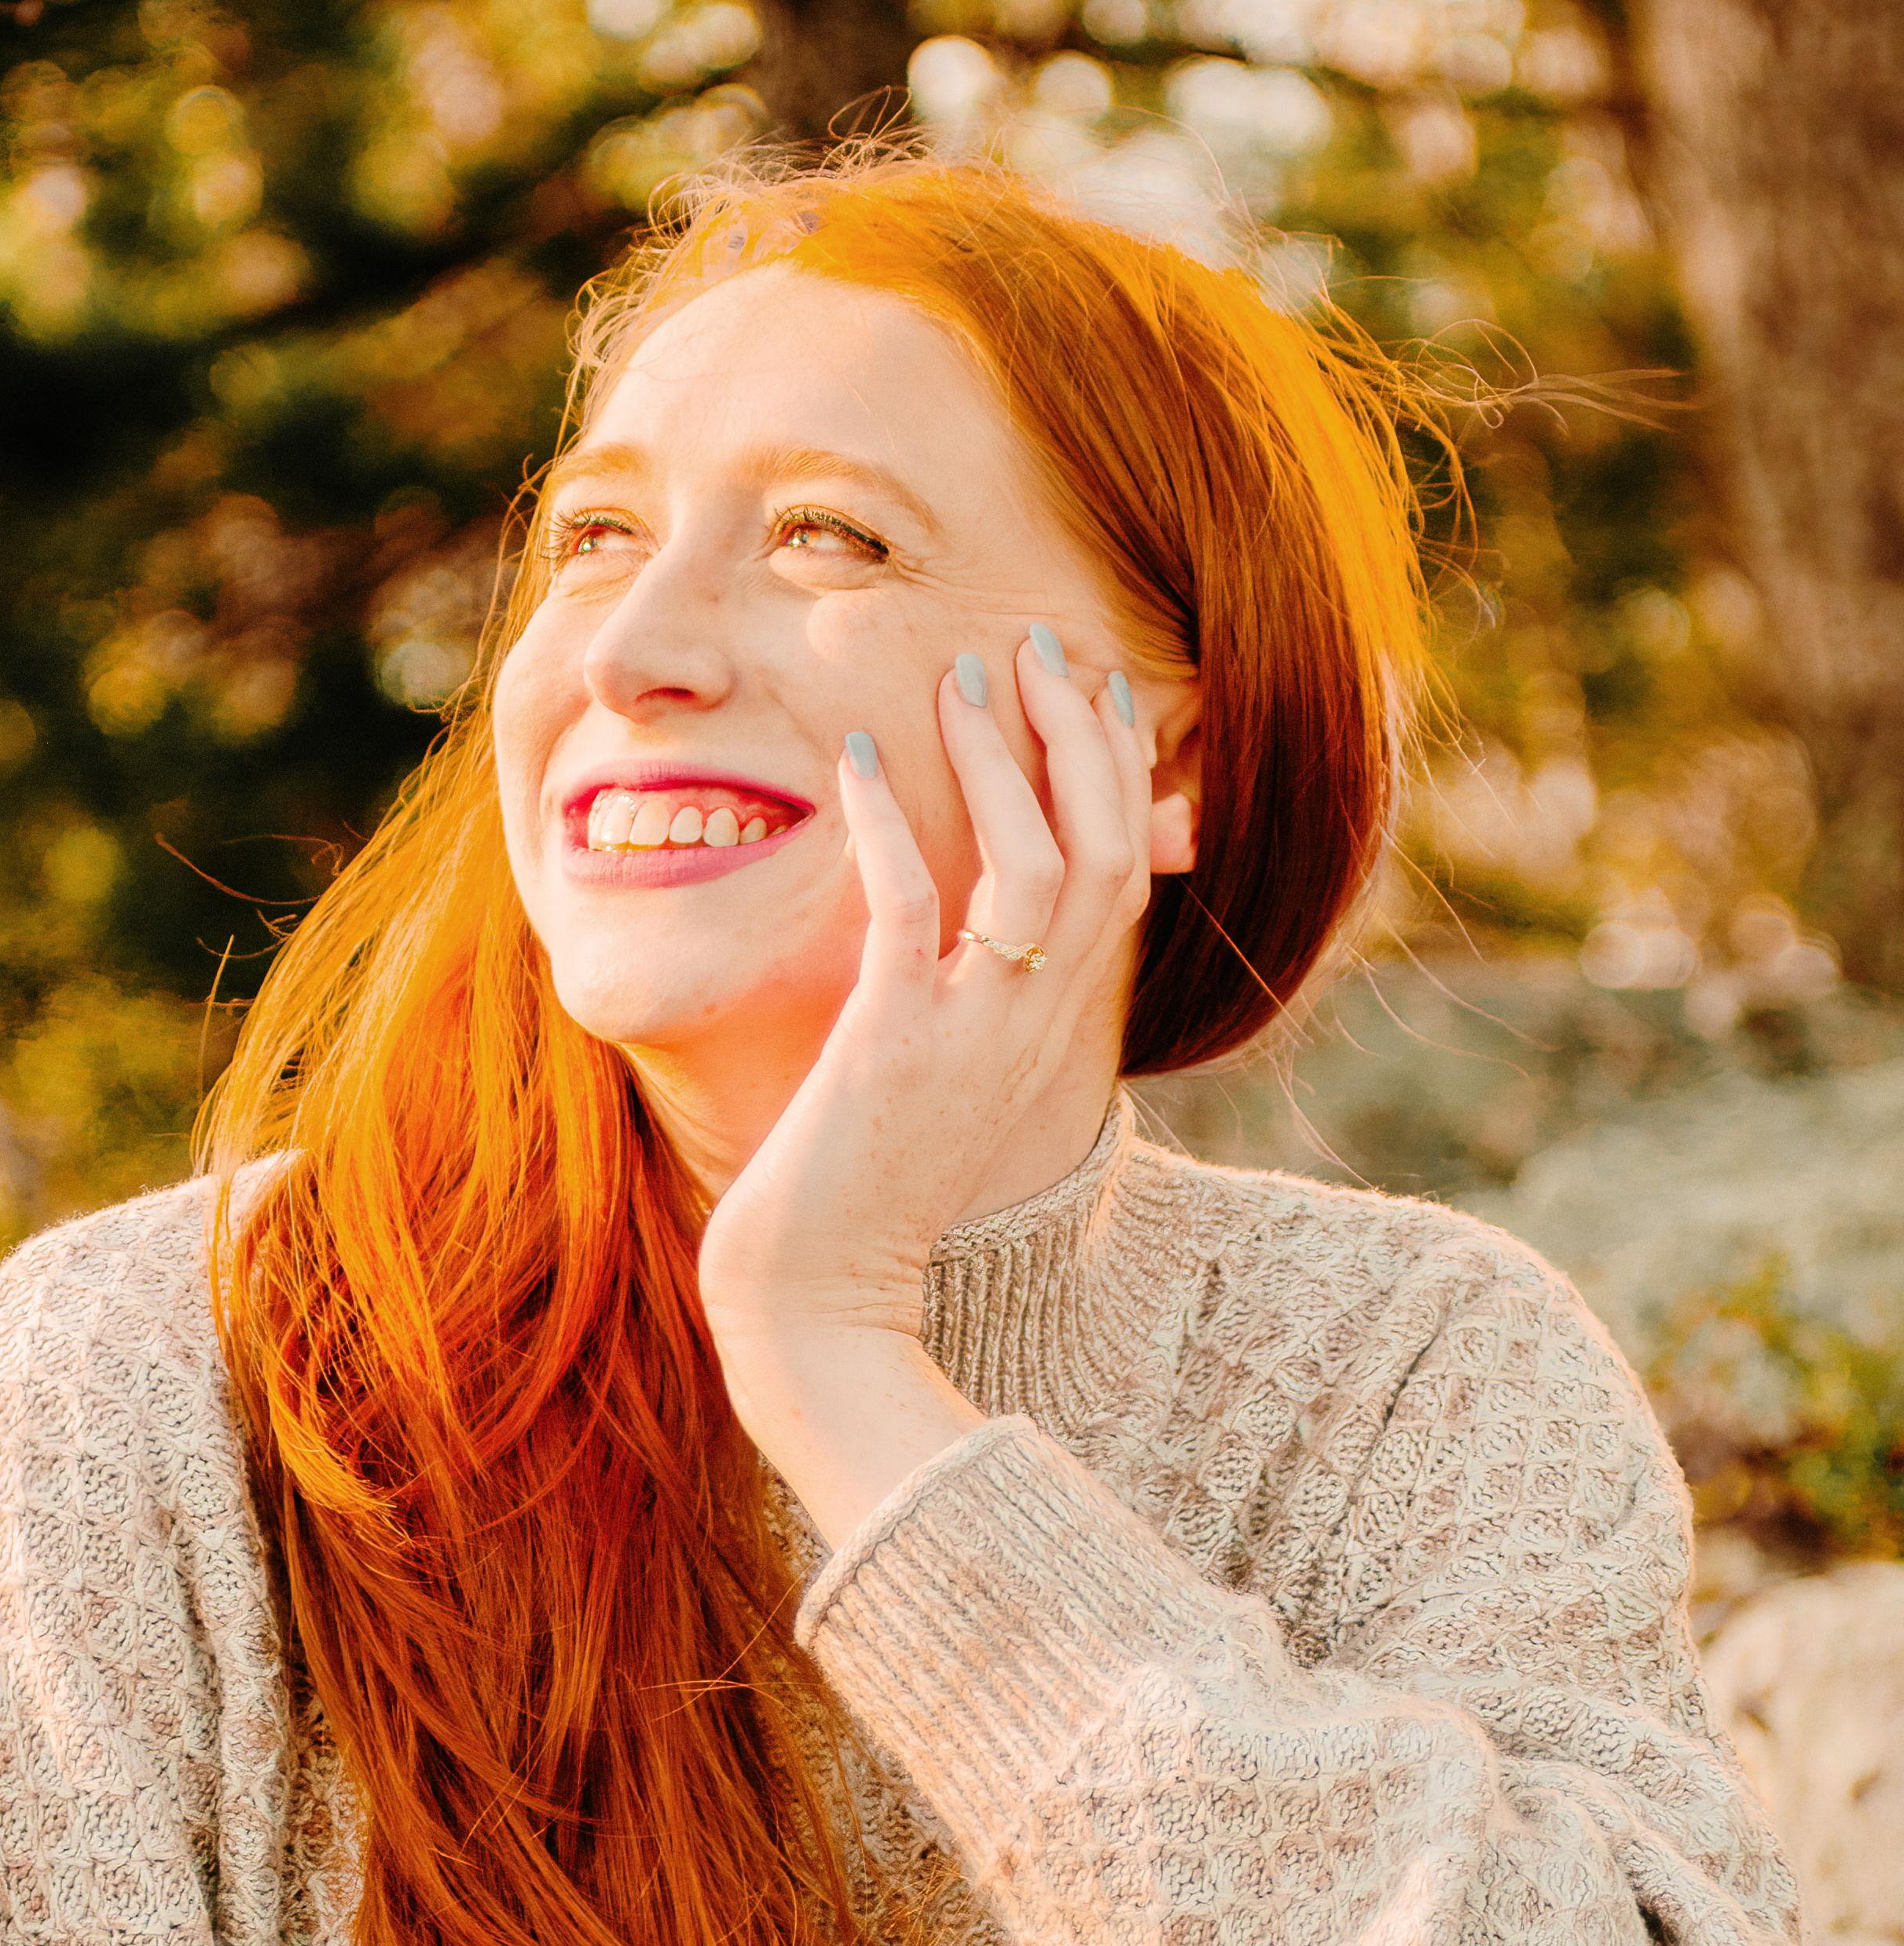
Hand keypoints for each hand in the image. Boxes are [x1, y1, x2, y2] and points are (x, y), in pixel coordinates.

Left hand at [695, 626, 1170, 1363]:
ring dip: (1004, 762)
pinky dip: (892, 824)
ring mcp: (971, 1034)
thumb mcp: (943, 1085)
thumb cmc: (866, 1190)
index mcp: (1049, 1029)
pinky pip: (911, 910)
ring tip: (962, 678)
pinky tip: (863, 757)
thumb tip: (968, 932)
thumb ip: (971, 1005)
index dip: (1121, 774)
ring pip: (1032, 868)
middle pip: (1103, 850)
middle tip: (1040, 645)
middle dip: (1080, 737)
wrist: (822, 1301)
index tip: (1097, 688)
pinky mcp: (895, 1044)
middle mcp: (1032, 1025)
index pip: (1122, 875)